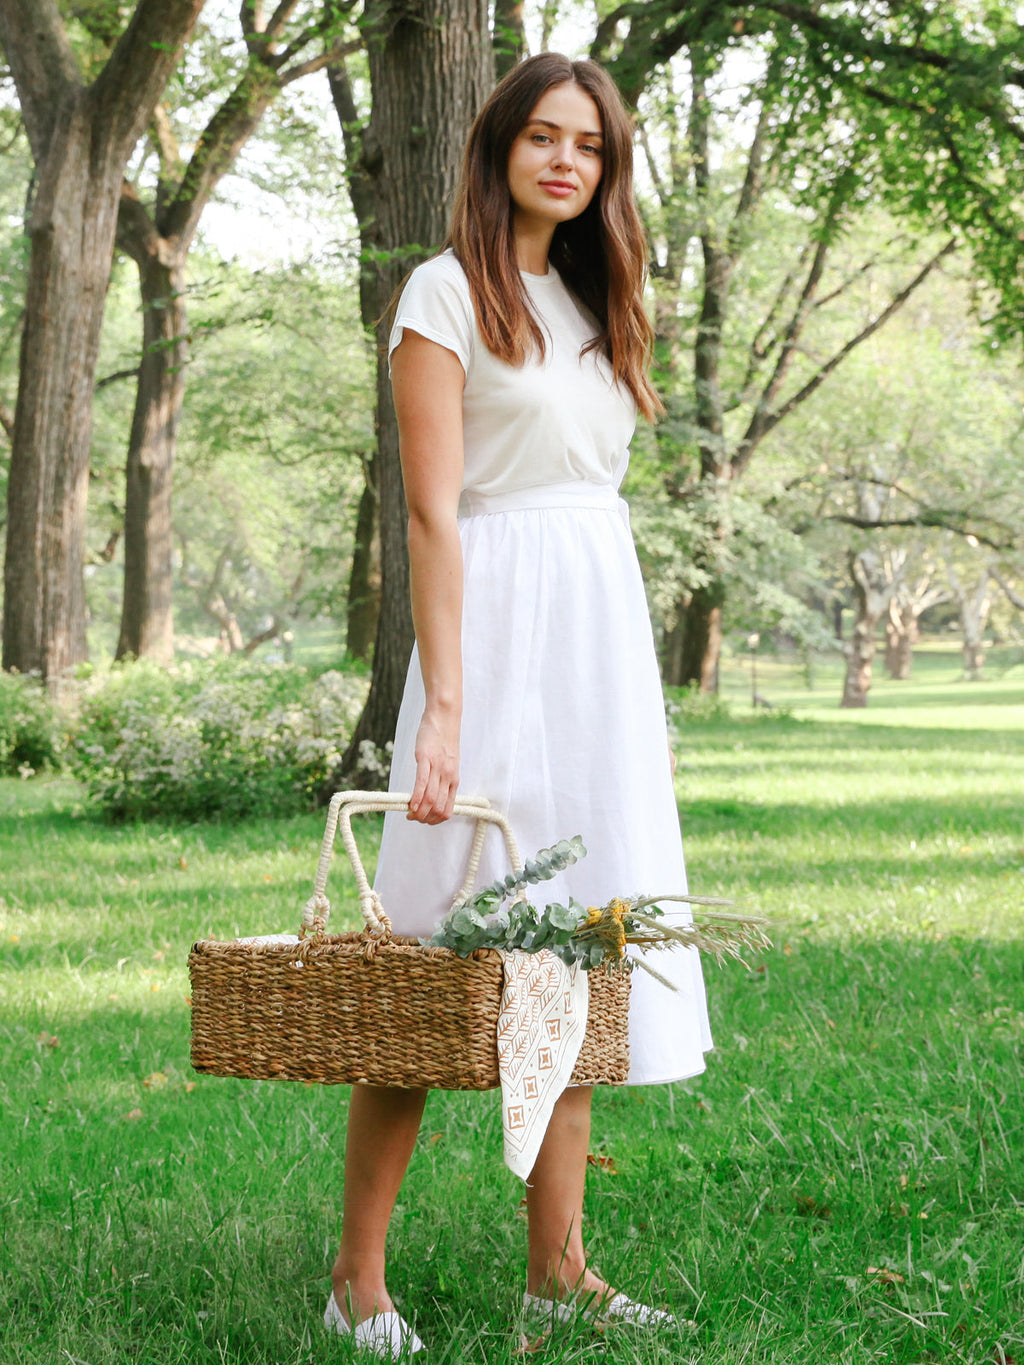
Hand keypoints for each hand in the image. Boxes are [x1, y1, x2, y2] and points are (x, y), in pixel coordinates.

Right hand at [407, 706, 459, 823]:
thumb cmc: (443, 740)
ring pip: (430, 799)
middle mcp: (448, 777)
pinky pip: (422, 782)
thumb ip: (442, 779)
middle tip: (413, 817)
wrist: (444, 717)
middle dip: (425, 818)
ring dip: (419, 812)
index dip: (435, 820)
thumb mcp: (448, 763)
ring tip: (409, 813)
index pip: (447, 810)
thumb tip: (432, 795)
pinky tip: (410, 804)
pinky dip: (416, 797)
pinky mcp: (426, 758)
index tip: (424, 820)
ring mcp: (438, 768)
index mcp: (454, 780)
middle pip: (438, 808)